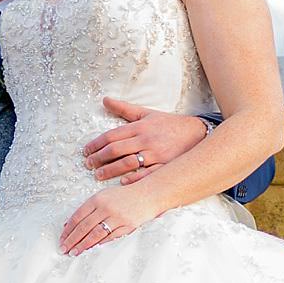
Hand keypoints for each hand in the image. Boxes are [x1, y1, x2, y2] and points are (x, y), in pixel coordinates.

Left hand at [59, 185, 162, 256]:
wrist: (148, 194)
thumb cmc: (123, 196)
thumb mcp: (104, 196)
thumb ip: (87, 209)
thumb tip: (69, 224)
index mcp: (97, 199)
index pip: (78, 216)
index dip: (68, 229)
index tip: (61, 238)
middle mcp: (106, 208)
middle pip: (84, 227)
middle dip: (72, 240)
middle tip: (63, 249)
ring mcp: (117, 218)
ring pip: (95, 234)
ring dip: (83, 245)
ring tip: (74, 253)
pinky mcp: (127, 226)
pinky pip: (110, 238)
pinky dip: (99, 244)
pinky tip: (91, 250)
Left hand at [80, 97, 208, 183]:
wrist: (198, 133)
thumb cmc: (169, 124)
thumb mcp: (147, 114)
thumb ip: (124, 109)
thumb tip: (105, 100)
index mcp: (140, 127)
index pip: (112, 135)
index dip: (96, 143)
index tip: (85, 151)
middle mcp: (146, 140)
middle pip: (116, 149)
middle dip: (99, 157)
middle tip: (87, 164)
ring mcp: (156, 154)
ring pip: (128, 162)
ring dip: (111, 170)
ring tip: (98, 175)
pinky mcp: (166, 166)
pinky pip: (148, 175)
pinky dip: (135, 179)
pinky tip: (123, 183)